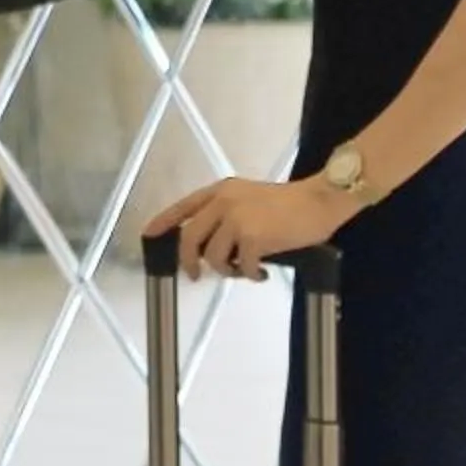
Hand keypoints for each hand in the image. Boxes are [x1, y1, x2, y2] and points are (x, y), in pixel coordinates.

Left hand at [144, 174, 350, 282]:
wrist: (318, 201)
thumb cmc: (289, 204)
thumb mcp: (250, 199)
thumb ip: (228, 214)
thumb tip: (210, 245)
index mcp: (222, 190)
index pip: (183, 206)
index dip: (163, 222)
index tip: (148, 235)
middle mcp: (224, 201)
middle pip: (189, 236)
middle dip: (188, 261)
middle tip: (195, 275)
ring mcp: (237, 218)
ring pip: (214, 256)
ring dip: (227, 271)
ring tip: (244, 270)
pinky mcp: (253, 237)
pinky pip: (241, 267)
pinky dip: (250, 275)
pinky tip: (262, 274)